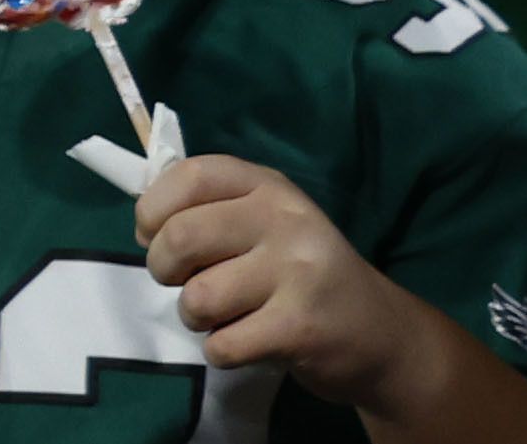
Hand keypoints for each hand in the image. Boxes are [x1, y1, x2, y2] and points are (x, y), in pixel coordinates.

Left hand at [135, 154, 431, 403]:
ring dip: (196, 317)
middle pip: (180, 238)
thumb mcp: (267, 223)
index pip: (190, 175)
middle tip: (181, 282)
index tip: (151, 233)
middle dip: (162, 268)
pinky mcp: (300, 328)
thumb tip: (142, 222)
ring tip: (225, 315)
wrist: (384, 337)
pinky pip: (222, 344)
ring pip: (197, 298)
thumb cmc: (304, 275)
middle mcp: (285, 220)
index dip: (154, 208)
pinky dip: (222, 351)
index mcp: (270, 187)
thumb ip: (211, 210)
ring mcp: (297, 273)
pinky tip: (249, 342)